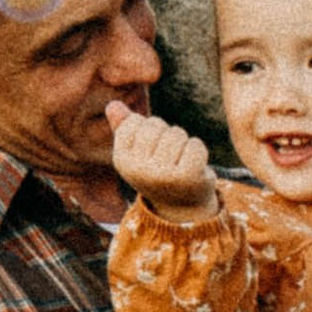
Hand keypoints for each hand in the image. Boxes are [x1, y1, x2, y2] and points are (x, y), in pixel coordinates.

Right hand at [106, 101, 217, 220]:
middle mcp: (138, 169)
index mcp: (121, 160)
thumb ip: (123, 127)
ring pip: (176, 133)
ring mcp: (163, 174)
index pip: (134, 121)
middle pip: (155, 125)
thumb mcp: (136, 151)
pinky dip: (198, 150)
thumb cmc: (156, 171)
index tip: (151, 149)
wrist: (181, 207)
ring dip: (182, 142)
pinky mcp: (187, 177)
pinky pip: (195, 145)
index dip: (147, 129)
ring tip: (180, 162)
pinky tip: (194, 166)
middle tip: (168, 157)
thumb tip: (112, 105)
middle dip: (165, 134)